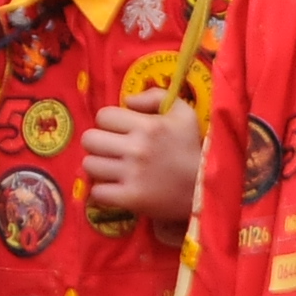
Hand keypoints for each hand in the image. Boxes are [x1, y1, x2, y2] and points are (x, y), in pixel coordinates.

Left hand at [83, 90, 204, 223]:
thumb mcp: (184, 113)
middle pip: (89, 139)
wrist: (205, 189)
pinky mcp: (130, 198)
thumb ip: (155, 96)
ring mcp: (132, 175)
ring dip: (99, 167)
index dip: (110, 122)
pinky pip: (97, 192)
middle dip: (99, 143)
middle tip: (112, 151)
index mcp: (148, 126)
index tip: (120, 131)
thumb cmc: (192, 149)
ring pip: (89, 165)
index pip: (103, 116)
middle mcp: (137, 148)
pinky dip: (103, 191)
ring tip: (113, 170)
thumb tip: (128, 100)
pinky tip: (115, 188)